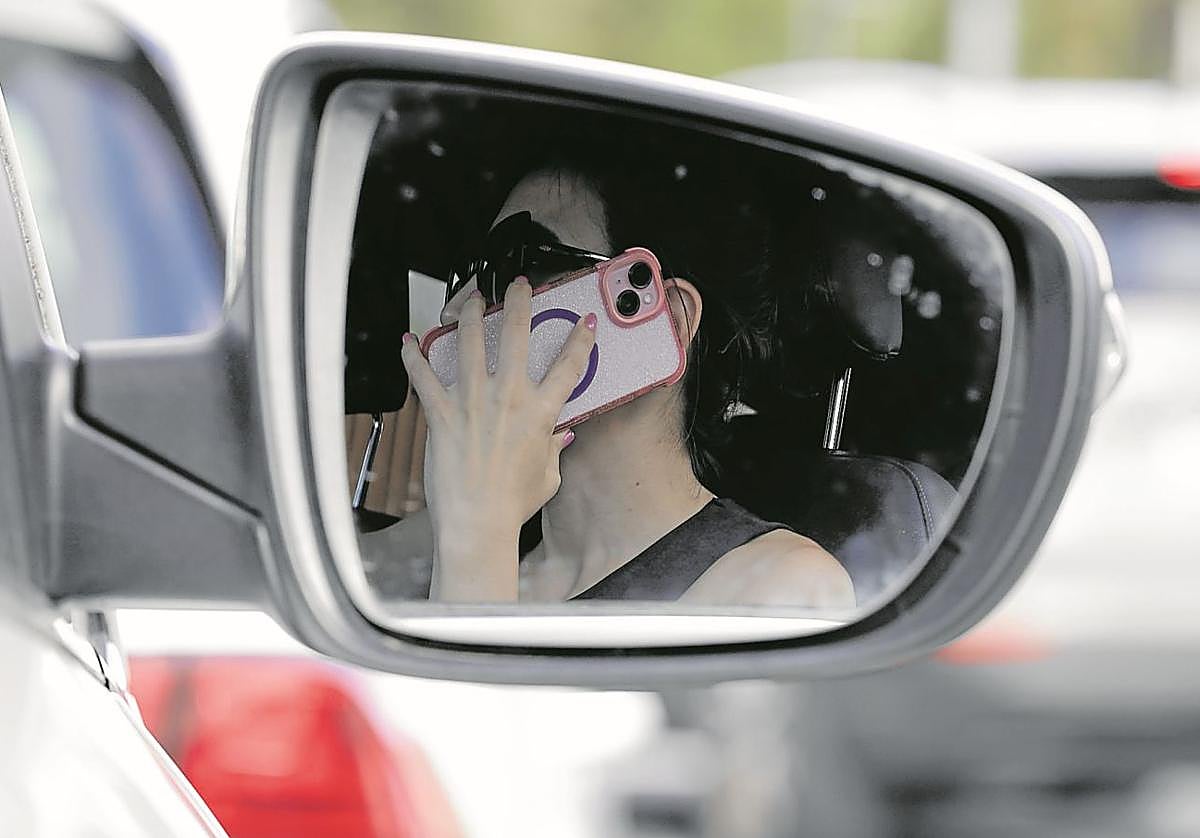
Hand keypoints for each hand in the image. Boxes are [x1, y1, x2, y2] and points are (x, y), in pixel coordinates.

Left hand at [400, 277, 597, 601]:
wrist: (477, 522)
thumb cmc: (512, 504)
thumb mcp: (547, 474)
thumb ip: (553, 448)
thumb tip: (560, 436)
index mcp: (540, 412)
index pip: (568, 365)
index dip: (581, 339)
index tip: (585, 322)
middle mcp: (507, 398)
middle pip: (515, 333)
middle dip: (519, 301)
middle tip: (518, 286)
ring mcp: (471, 401)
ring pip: (469, 340)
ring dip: (469, 312)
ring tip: (470, 297)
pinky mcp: (441, 412)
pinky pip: (423, 375)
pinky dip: (413, 355)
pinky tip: (408, 340)